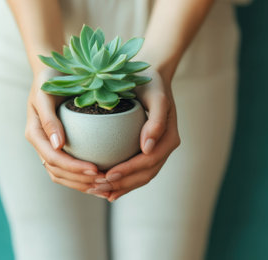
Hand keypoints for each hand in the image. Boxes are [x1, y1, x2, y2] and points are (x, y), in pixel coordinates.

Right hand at [24, 68, 109, 197]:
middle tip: (105, 182)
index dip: (74, 168)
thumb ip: (49, 119)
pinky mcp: (60, 147)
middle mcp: (42, 144)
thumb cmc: (50, 80)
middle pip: (58, 172)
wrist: (53, 74)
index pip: (54, 159)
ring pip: (63, 175)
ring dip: (83, 185)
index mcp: (35, 134)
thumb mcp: (46, 94)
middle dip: (80, 181)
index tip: (96, 169)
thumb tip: (57, 144)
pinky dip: (84, 178)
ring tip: (106, 187)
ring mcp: (50, 147)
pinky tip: (103, 181)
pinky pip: (69, 169)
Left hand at [89, 70, 180, 201]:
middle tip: (98, 188)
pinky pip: (135, 170)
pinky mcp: (146, 149)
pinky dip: (122, 181)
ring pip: (140, 177)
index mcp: (169, 138)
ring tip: (98, 192)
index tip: (107, 175)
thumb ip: (157, 120)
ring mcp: (156, 150)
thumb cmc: (151, 82)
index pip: (148, 162)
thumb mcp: (156, 96)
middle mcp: (164, 148)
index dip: (128, 172)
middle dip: (122, 185)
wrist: (152, 75)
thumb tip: (146, 148)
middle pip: (144, 175)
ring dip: (120, 187)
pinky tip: (104, 186)